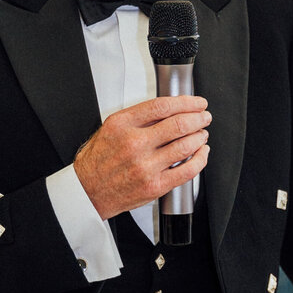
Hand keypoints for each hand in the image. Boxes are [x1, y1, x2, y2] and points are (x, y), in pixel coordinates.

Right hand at [74, 95, 210, 220]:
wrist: (87, 191)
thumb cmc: (98, 161)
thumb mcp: (110, 129)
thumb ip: (137, 118)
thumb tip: (169, 109)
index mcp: (122, 125)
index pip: (162, 106)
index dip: (186, 102)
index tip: (196, 102)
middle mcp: (134, 144)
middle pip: (178, 124)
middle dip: (198, 118)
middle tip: (204, 117)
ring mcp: (146, 167)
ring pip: (186, 146)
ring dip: (200, 137)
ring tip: (202, 133)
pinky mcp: (155, 186)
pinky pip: (187, 170)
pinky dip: (200, 159)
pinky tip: (202, 153)